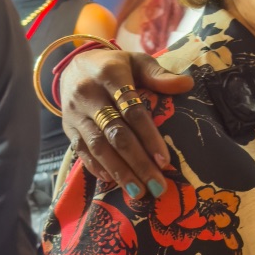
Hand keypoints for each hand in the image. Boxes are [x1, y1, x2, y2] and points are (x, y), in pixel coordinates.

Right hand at [60, 49, 192, 196]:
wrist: (74, 66)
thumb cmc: (116, 67)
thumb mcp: (137, 62)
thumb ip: (159, 75)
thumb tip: (187, 85)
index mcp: (109, 75)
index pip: (132, 110)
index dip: (149, 137)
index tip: (165, 161)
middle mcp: (88, 94)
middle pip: (115, 134)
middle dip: (137, 163)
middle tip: (157, 186)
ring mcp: (75, 113)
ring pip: (98, 147)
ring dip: (119, 172)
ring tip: (139, 192)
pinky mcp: (67, 128)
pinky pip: (81, 151)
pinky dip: (97, 168)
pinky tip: (114, 182)